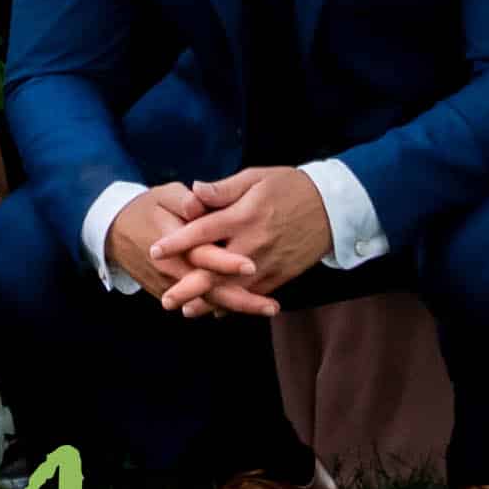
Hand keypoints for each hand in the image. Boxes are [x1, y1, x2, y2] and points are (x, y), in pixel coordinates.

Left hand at [142, 168, 327, 316]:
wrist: (333, 207)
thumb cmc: (290, 186)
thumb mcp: (256, 178)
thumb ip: (224, 189)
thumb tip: (194, 190)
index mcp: (244, 216)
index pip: (203, 230)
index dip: (178, 241)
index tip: (155, 250)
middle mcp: (254, 243)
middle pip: (216, 270)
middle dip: (189, 286)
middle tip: (165, 300)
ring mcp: (268, 263)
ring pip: (234, 289)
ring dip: (209, 302)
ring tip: (186, 310)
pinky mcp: (281, 275)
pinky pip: (255, 294)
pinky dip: (235, 305)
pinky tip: (217, 311)